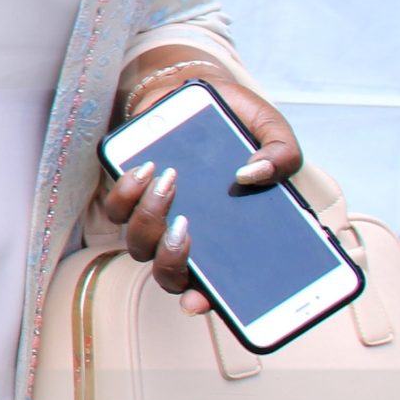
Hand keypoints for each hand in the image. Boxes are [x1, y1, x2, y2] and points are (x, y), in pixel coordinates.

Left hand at [101, 76, 303, 315]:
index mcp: (225, 241)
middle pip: (168, 274)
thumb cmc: (237, 125)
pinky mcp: (129, 195)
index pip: (213, 287)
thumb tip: (252, 175)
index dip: (204, 303)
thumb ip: (282, 156)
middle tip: (186, 223)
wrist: (196, 96)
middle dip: (172, 257)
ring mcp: (155, 220)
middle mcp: (186, 239)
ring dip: (150, 217)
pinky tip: (146, 169)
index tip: (199, 302)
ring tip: (170, 180)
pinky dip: (126, 193)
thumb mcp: (273, 133)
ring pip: (139, 244)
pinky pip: (117, 209)